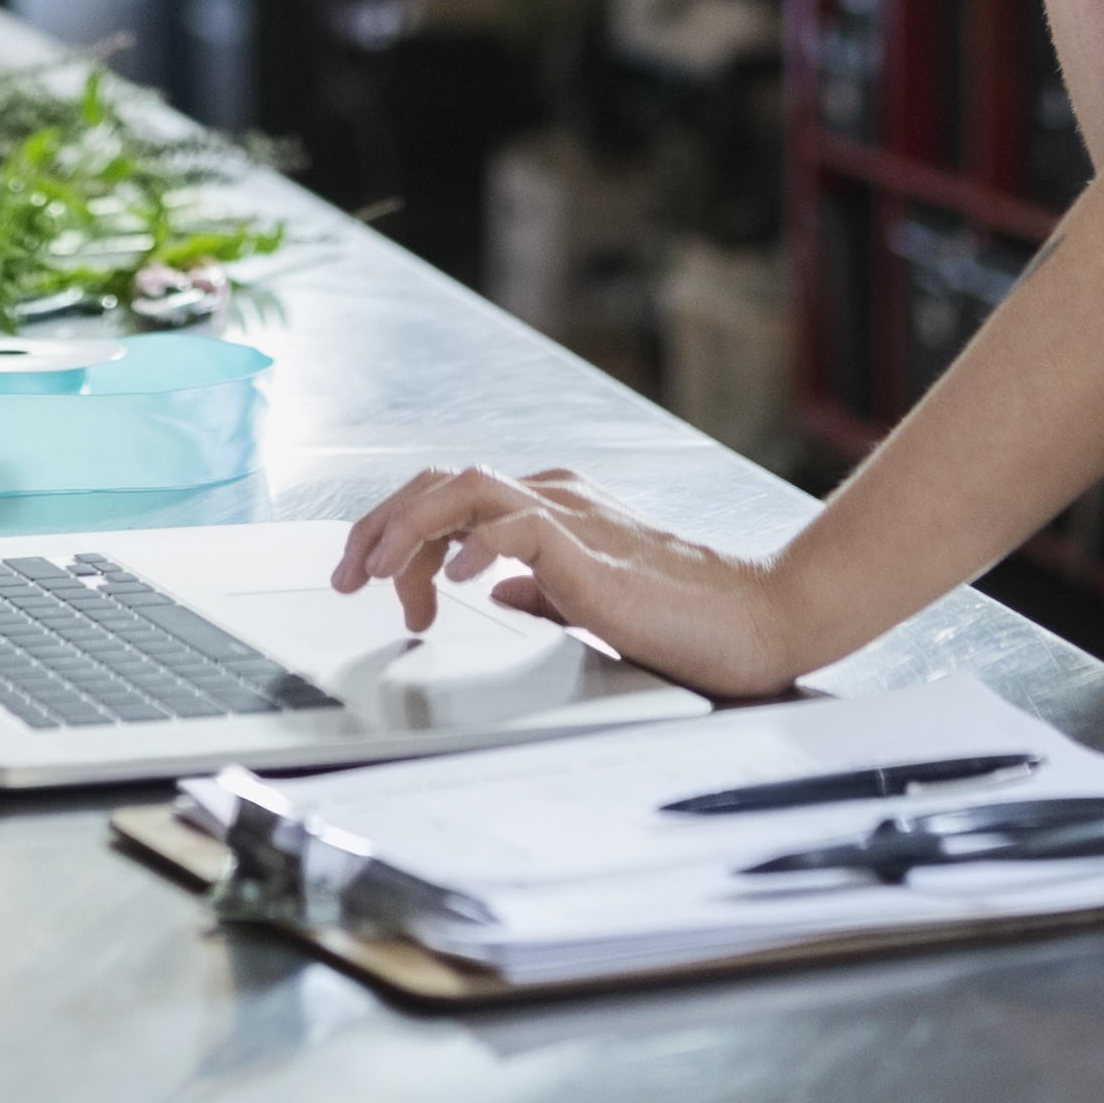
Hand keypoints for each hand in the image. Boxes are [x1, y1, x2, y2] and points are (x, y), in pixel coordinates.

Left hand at [333, 465, 816, 698]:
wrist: (758, 621)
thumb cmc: (684, 619)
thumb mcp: (586, 603)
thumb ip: (537, 588)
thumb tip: (490, 589)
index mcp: (553, 508)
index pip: (451, 498)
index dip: (401, 535)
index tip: (377, 588)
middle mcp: (556, 498)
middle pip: (442, 481)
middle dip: (380, 523)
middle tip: (345, 577)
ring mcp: (574, 517)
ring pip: (465, 488)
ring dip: (407, 529)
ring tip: (374, 576)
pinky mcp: (592, 549)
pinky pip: (517, 529)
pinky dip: (473, 549)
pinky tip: (452, 588)